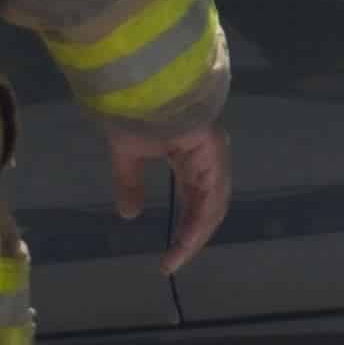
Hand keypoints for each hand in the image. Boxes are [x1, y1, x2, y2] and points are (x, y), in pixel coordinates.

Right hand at [111, 123, 232, 272]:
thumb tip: (129, 214)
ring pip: (212, 206)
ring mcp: (214, 154)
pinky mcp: (212, 152)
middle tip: (171, 264)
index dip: (186, 229)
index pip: (197, 201)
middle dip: (191, 238)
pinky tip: (185, 241)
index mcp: (193, 157)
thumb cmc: (133, 109)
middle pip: (208, 208)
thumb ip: (130, 183)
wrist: (137, 80)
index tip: (168, 257)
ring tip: (175, 260)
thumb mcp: (129, 154)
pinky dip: (199, 221)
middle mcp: (208, 158)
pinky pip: (211, 195)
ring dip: (195, 235)